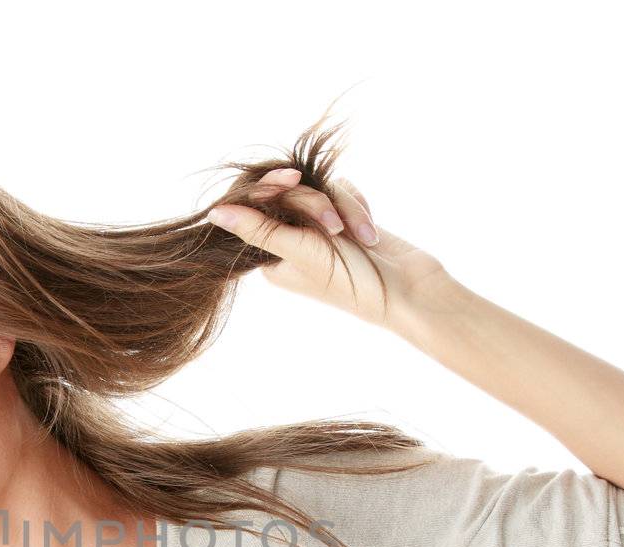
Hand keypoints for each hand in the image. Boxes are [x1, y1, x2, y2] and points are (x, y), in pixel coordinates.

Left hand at [204, 168, 451, 329]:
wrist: (408, 289)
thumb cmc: (350, 282)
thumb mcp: (301, 254)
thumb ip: (259, 230)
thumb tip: (214, 214)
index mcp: (270, 257)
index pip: (253, 207)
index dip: (269, 188)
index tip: (290, 180)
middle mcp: (290, 240)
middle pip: (286, 192)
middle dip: (315, 202)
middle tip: (334, 227)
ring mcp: (318, 227)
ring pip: (318, 187)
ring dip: (343, 207)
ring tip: (362, 238)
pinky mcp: (343, 215)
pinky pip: (341, 189)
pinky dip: (357, 206)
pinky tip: (370, 231)